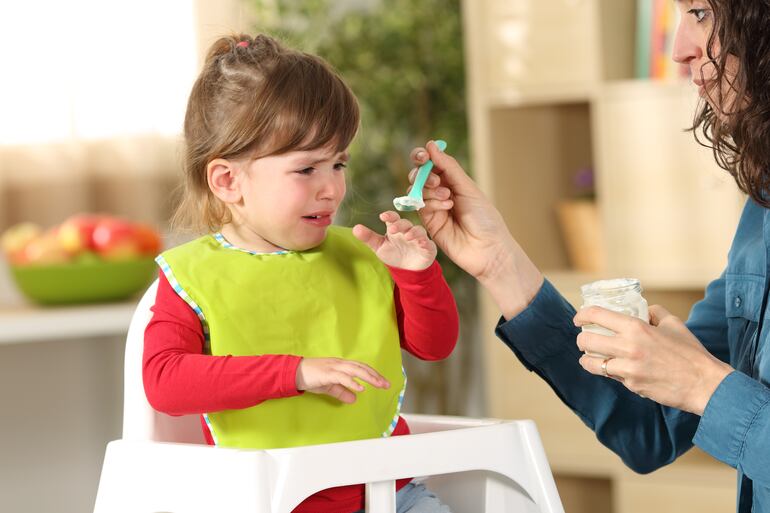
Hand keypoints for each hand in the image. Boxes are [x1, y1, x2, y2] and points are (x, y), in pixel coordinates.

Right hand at [296, 357, 389, 403]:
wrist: (294, 373)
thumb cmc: (311, 377)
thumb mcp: (329, 386)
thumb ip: (341, 391)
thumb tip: (354, 399)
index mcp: (341, 365)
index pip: (361, 367)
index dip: (373, 373)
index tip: (383, 381)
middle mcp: (339, 363)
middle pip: (361, 367)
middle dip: (375, 375)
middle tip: (386, 384)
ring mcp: (333, 367)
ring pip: (355, 370)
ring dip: (368, 377)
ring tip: (378, 384)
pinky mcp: (327, 373)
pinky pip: (342, 377)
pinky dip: (352, 382)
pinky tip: (360, 388)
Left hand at [352, 211, 435, 270]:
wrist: (407, 270)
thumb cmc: (393, 254)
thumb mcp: (379, 247)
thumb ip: (368, 238)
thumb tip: (355, 228)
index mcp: (395, 228)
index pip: (393, 218)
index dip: (389, 215)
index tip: (383, 216)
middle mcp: (407, 230)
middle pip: (405, 223)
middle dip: (400, 224)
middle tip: (392, 229)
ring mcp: (418, 238)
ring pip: (418, 230)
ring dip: (414, 232)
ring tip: (407, 236)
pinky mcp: (427, 247)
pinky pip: (428, 243)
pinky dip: (425, 242)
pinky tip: (421, 243)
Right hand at [408, 141, 542, 316]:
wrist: (487, 248)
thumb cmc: (484, 218)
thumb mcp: (467, 187)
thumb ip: (448, 166)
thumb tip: (431, 144)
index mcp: (453, 181)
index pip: (432, 163)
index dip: (422, 157)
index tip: (422, 155)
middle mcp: (441, 193)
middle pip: (419, 175)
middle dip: (423, 174)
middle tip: (436, 180)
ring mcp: (433, 208)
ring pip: (416, 190)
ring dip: (429, 190)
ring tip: (448, 198)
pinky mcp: (428, 222)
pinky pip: (420, 206)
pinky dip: (431, 203)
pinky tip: (447, 208)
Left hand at [574, 305, 733, 414]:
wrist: (704, 383)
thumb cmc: (690, 353)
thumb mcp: (674, 324)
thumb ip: (654, 313)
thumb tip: (644, 309)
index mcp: (636, 327)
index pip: (597, 315)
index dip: (582, 315)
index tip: (578, 318)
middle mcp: (628, 347)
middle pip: (586, 340)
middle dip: (581, 339)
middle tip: (585, 340)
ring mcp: (627, 368)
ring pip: (591, 362)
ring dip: (587, 359)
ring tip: (590, 357)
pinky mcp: (631, 385)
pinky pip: (611, 376)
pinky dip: (610, 372)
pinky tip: (614, 369)